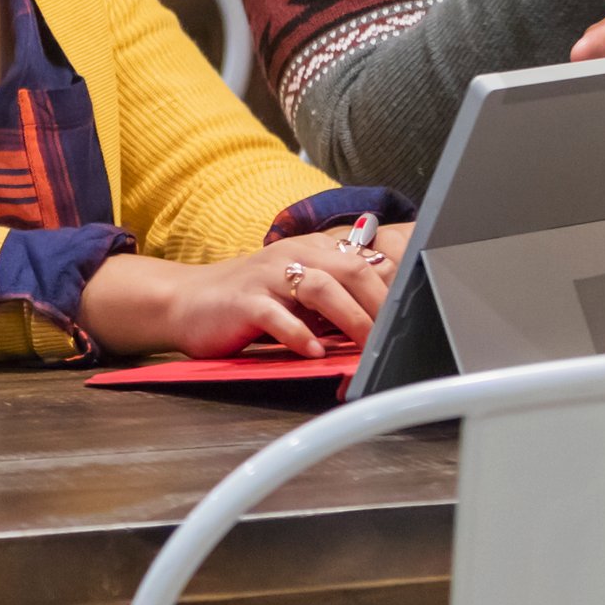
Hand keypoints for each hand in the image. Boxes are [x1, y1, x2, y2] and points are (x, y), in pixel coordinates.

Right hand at [81, 231, 403, 360]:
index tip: (419, 317)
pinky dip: (300, 335)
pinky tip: (315, 352)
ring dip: (351, 320)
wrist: (186, 301)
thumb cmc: (250, 301)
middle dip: (381, 305)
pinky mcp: (244, 301)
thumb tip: (388, 322)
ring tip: (368, 347)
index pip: (367, 262)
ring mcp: (267, 277)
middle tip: (400, 337)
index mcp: (312, 251)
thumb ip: (337, 299)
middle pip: (352, 270)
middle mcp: (293, 256)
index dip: (397, 289)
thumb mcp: (297, 293)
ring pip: (320, 288)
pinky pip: (277, 316)